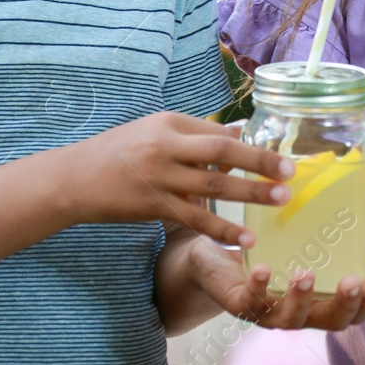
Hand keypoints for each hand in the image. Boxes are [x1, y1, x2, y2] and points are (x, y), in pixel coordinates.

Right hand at [71, 112, 292, 246]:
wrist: (74, 178)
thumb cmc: (118, 151)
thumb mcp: (154, 130)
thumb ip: (195, 132)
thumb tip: (239, 133)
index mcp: (168, 124)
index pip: (217, 133)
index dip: (251, 146)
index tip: (281, 157)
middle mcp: (165, 147)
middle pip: (220, 153)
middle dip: (259, 163)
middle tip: (290, 173)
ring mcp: (158, 178)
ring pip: (212, 187)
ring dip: (248, 195)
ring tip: (279, 200)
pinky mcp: (152, 206)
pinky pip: (193, 219)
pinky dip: (221, 229)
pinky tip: (245, 240)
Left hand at [185, 233, 364, 329]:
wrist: (212, 259)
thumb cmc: (262, 248)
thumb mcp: (292, 237)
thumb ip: (314, 218)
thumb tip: (338, 172)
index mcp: (316, 299)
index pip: (349, 312)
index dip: (364, 303)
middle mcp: (296, 312)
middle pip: (329, 321)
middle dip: (343, 304)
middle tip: (351, 282)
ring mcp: (267, 312)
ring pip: (291, 317)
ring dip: (301, 298)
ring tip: (306, 274)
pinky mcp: (239, 304)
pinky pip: (250, 302)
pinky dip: (259, 286)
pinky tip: (263, 269)